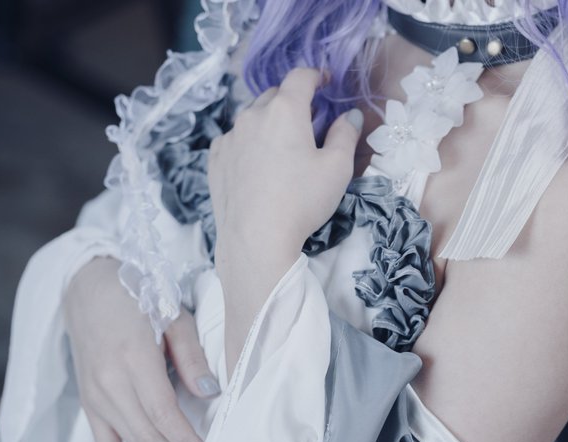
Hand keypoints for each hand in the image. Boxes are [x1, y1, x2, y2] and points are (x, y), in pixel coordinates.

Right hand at [63, 256, 219, 441]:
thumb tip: (211, 394)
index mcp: (132, 360)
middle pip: (148, 437)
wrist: (87, 288)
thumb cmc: (139, 298)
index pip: (165, 415)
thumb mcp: (174, 317)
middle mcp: (109, 384)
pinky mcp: (89, 404)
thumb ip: (192, 356)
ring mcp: (95, 397)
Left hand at [208, 68, 362, 365]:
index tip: (327, 82)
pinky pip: (235, 140)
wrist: (255, 239)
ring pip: (253, 118)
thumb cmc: (302, 201)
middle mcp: (252, 115)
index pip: (301, 77)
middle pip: (274, 95)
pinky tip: (259, 166)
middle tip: (309, 120)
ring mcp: (230, 136)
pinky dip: (249, 143)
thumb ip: (346, 136)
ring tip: (283, 147)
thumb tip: (351, 116)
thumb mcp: (337, 169)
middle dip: (293, 100)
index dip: (317, 75)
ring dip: (269, 122)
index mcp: (285, 110)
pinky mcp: (216, 159)